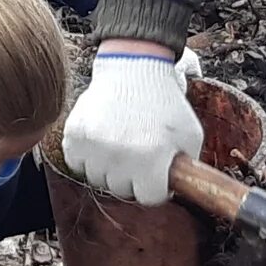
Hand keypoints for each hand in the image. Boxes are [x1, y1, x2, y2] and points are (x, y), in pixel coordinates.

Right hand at [64, 48, 204, 203]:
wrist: (133, 68)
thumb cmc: (165, 102)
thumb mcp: (190, 134)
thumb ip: (187, 167)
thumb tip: (177, 190)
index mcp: (152, 156)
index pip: (149, 197)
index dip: (155, 185)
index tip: (155, 172)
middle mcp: (121, 154)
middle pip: (122, 190)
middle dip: (132, 176)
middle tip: (138, 151)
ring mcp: (94, 145)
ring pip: (97, 179)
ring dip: (108, 167)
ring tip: (119, 142)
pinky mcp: (74, 135)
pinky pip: (77, 164)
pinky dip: (87, 156)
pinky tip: (101, 139)